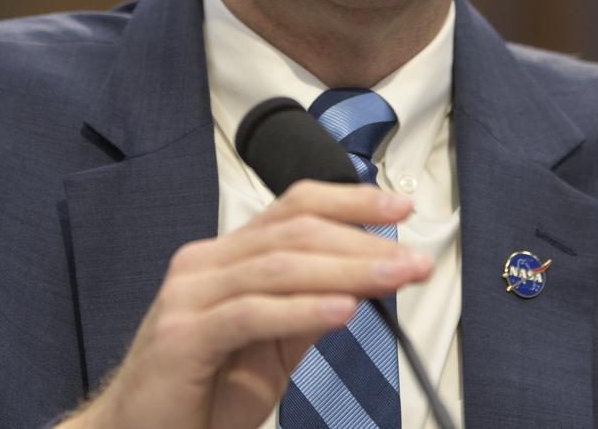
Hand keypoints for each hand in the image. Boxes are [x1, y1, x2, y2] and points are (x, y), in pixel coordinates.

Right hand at [65, 180, 430, 428]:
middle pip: (293, 233)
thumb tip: (359, 282)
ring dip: (346, 270)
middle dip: (361, 241)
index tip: (400, 208)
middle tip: (414, 259)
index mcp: (224, 257)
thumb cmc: (197, 396)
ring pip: (278, 267)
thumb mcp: (266, 349)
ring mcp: (188, 295)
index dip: (348, 201)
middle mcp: (204, 264)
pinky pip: (251, 313)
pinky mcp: (183, 335)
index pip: (292, 208)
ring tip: (395, 278)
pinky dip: (302, 309)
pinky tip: (343, 309)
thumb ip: (303, 312)